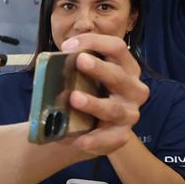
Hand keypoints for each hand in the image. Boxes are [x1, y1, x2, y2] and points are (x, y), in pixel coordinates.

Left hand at [58, 33, 146, 156]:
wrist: (82, 129)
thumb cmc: (85, 93)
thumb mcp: (80, 78)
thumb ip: (72, 68)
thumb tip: (51, 62)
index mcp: (125, 68)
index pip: (117, 48)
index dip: (94, 42)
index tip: (67, 46)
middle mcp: (133, 89)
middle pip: (118, 75)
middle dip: (99, 68)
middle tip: (79, 61)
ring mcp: (129, 113)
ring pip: (114, 108)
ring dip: (94, 103)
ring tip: (74, 98)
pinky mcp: (121, 135)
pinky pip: (110, 139)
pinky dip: (93, 140)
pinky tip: (78, 140)